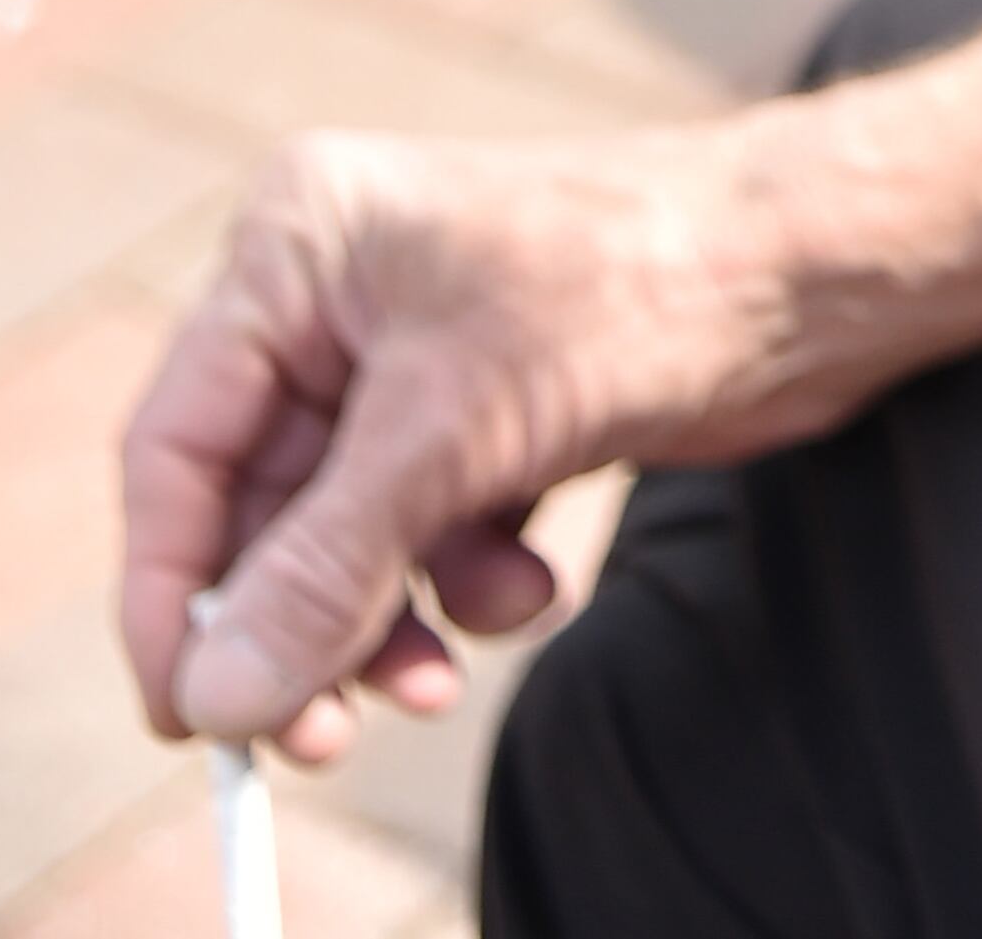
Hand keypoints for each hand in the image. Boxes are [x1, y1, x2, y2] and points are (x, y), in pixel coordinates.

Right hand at [118, 117, 794, 763]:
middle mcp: (341, 293)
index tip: (188, 718)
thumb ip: (324, 569)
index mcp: (300, 244)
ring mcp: (416, 358)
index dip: (170, 590)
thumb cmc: (635, 285)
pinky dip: (463, 583)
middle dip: (292, 626)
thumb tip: (216, 698)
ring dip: (382, 622)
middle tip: (319, 738)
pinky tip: (531, 581)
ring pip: (340, 540)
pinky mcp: (486, 414)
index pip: (177, 446)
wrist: (811, 270)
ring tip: (439, 676)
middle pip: (257, 509)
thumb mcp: (459, 433)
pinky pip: (423, 538)